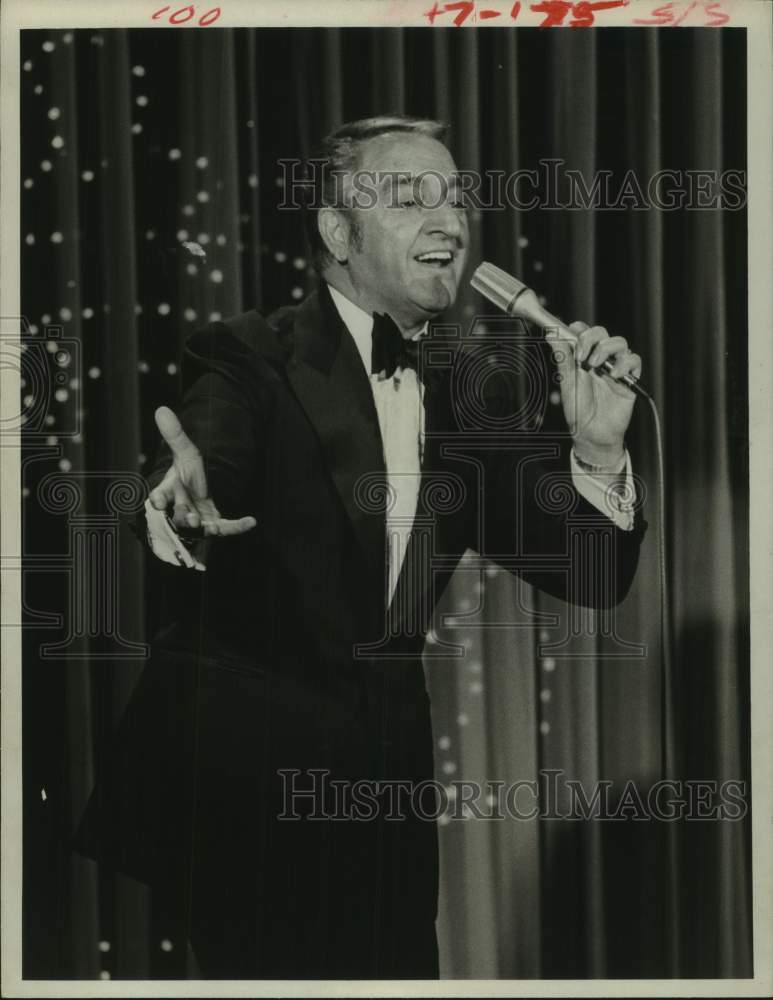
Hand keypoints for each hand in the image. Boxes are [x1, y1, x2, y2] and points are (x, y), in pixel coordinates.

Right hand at [148, 406, 257, 537]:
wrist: (203, 486)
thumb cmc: (188, 472)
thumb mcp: (185, 452)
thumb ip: (175, 435)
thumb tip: (162, 409)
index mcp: (170, 490)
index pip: (160, 495)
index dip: (158, 499)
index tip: (157, 501)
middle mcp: (182, 507)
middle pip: (180, 514)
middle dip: (183, 516)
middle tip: (190, 518)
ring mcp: (199, 518)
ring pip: (199, 526)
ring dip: (204, 527)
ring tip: (210, 527)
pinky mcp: (215, 524)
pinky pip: (227, 527)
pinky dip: (238, 526)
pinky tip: (251, 521)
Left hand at [546, 322, 641, 466]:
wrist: (592, 432)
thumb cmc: (578, 409)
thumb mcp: (567, 382)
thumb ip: (562, 357)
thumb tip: (550, 335)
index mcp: (583, 357)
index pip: (583, 331)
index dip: (578, 330)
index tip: (571, 338)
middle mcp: (600, 359)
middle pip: (601, 332)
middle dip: (591, 338)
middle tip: (582, 355)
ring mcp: (615, 366)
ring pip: (620, 342)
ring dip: (607, 349)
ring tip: (596, 366)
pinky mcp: (629, 378)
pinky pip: (634, 360)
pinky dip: (625, 363)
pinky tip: (614, 376)